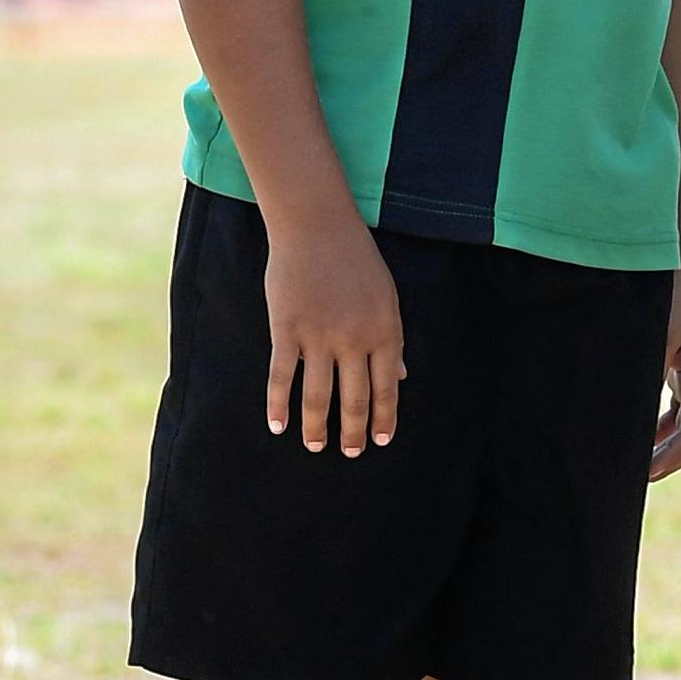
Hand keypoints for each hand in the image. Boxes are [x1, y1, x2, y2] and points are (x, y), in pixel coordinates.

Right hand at [263, 210, 403, 453]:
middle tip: (349, 453)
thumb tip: (401, 376)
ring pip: (318, 395)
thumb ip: (392, 339)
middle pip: (354, 399)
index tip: (379, 440)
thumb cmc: (356, 259)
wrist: (316, 226)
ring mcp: (318, 337)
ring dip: (317, 427)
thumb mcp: (387, 297)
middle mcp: (354, 340)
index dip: (383, 418)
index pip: (387, 388)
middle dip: (352, 431)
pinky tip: (279, 426)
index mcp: (385, 332)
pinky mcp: (286, 330)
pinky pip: (282, 377)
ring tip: (316, 446)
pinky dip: (279, 405)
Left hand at [651, 269, 680, 480]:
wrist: (679, 256)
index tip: (644, 474)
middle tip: (634, 476)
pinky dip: (657, 421)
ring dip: (661, 441)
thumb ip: (647, 377)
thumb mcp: (656, 337)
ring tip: (633, 458)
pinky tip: (635, 425)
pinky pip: (674, 403)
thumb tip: (632, 416)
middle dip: (665, 457)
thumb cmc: (669, 293)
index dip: (672, 459)